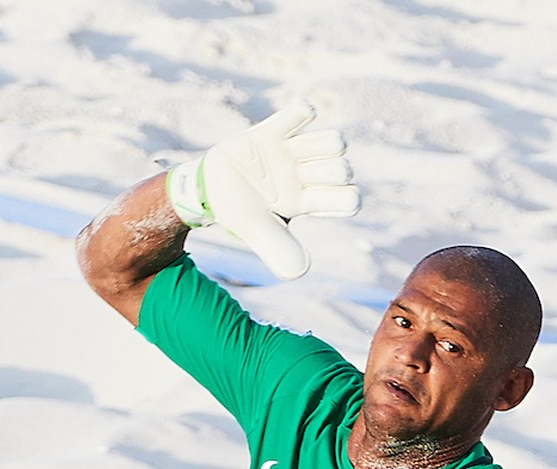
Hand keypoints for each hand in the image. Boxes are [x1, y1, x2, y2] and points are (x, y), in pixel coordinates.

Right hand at [166, 101, 359, 280]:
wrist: (209, 189)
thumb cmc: (238, 214)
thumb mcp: (257, 234)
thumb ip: (279, 251)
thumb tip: (303, 269)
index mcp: (307, 201)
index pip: (347, 199)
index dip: (348, 198)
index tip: (327, 201)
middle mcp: (306, 176)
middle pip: (343, 168)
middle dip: (334, 171)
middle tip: (306, 176)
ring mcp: (293, 152)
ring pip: (332, 141)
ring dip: (325, 144)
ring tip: (298, 151)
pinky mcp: (275, 131)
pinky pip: (301, 113)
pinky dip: (304, 111)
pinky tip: (297, 119)